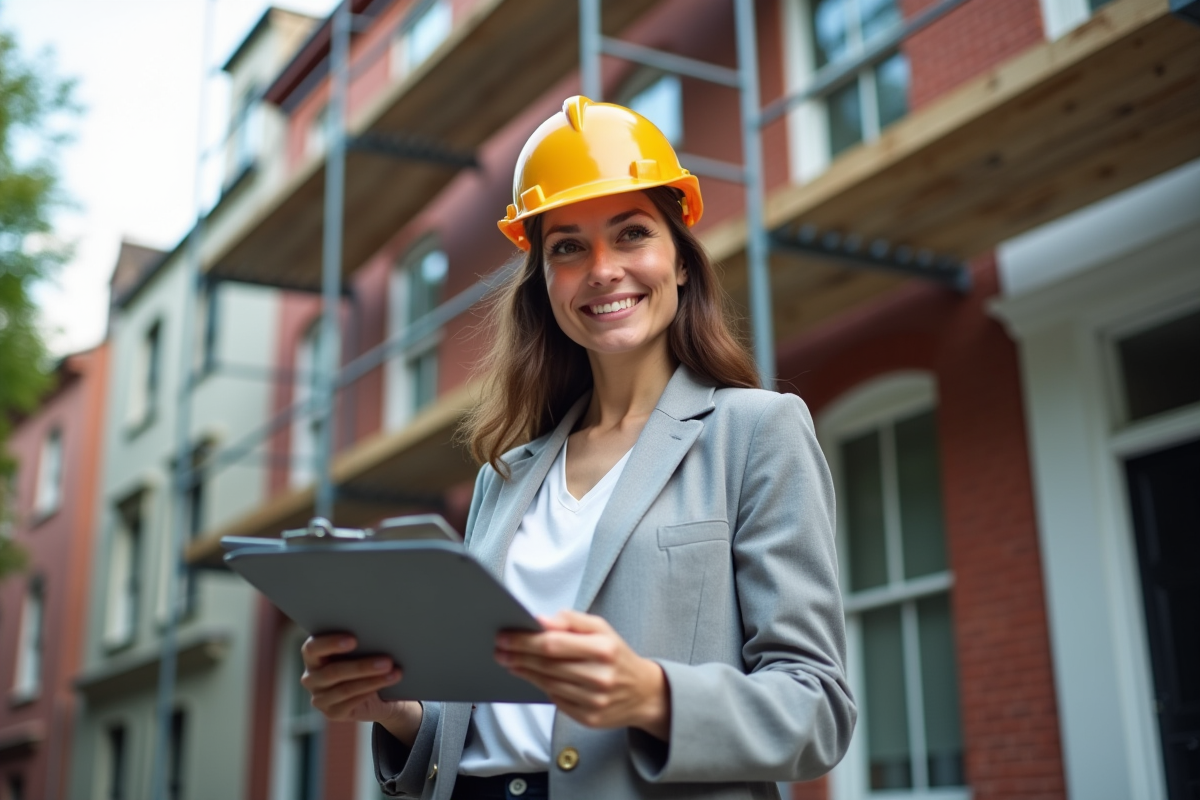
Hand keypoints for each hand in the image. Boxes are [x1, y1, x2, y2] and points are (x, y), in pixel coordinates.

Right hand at [300, 634, 422, 745]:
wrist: (378, 693)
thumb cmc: (367, 660)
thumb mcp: (361, 649)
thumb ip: (359, 642)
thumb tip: (376, 634)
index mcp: (313, 655)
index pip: (312, 648)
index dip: (331, 643)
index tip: (354, 640)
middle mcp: (311, 677)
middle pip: (332, 672)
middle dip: (362, 666)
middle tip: (387, 660)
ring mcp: (320, 698)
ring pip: (345, 689)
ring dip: (372, 681)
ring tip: (394, 673)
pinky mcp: (332, 713)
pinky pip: (349, 703)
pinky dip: (369, 693)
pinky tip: (385, 686)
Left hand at [495, 610, 670, 739]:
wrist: (644, 693)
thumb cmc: (616, 655)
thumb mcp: (602, 628)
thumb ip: (571, 621)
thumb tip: (541, 621)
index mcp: (604, 649)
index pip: (553, 644)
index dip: (524, 640)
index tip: (505, 635)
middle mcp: (600, 677)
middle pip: (546, 665)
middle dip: (518, 655)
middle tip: (499, 649)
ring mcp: (595, 701)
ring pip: (547, 684)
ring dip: (524, 671)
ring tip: (509, 661)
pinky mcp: (589, 718)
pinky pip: (556, 700)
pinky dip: (541, 687)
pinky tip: (531, 676)